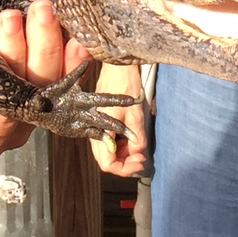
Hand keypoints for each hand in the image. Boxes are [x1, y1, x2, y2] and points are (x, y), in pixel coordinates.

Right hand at [90, 61, 146, 177]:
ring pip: (108, 152)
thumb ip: (137, 139)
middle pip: (107, 161)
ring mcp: (96, 127)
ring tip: (139, 150)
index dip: (125, 169)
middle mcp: (95, 132)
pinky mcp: (100, 122)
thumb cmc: (125, 87)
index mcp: (100, 131)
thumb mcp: (136, 115)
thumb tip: (138, 154)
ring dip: (124, 155)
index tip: (140, 162)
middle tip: (142, 158)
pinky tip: (132, 140)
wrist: (117, 67)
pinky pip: (109, 142)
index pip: (108, 164)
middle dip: (125, 164)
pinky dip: (121, 145)